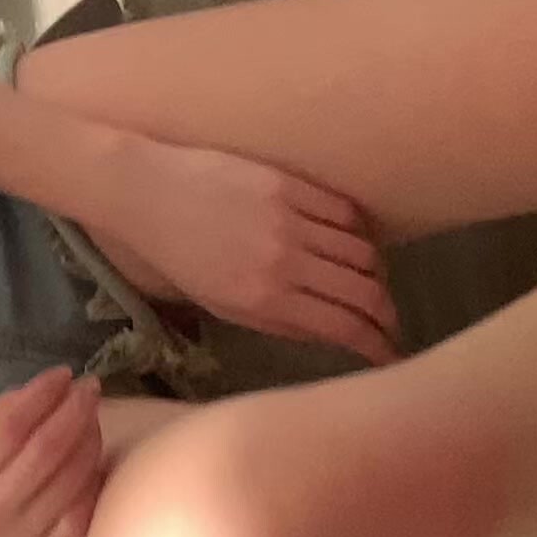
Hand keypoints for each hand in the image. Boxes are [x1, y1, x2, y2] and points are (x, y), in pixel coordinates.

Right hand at [0, 368, 108, 536]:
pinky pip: (81, 517)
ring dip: (90, 442)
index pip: (9, 428)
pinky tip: (95, 464)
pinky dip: (93, 484)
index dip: (41, 396)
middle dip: (74, 412)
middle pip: (44, 452)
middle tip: (90, 390)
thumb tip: (47, 387)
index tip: (65, 374)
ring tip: (94, 420)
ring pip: (69, 483)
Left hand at [90, 141, 402, 363]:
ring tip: (372, 281)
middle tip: (390, 321)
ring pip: (362, 250)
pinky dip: (359, 231)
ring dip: (375, 271)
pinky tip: (356, 240)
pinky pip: (344, 211)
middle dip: (386, 312)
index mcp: (264, 299)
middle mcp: (284, 260)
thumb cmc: (176, 256)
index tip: (391, 353)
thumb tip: (330, 330)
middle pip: (364, 290)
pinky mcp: (289, 183)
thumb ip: (278, 320)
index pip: (343, 326)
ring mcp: (290, 218)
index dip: (378, 343)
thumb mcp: (221, 305)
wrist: (145, 191)